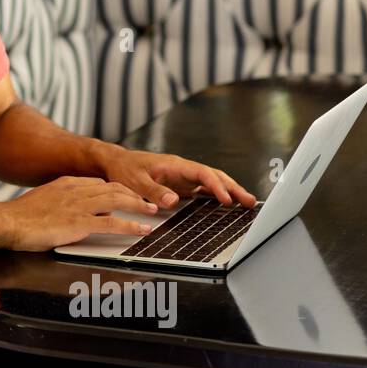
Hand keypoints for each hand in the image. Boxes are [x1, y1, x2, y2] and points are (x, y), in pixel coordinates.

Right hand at [4, 176, 160, 251]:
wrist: (7, 222)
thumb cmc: (21, 216)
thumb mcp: (45, 201)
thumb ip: (65, 204)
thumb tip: (81, 214)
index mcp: (67, 183)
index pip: (100, 183)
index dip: (119, 189)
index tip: (129, 195)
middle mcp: (76, 190)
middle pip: (114, 187)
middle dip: (134, 194)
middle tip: (149, 202)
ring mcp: (78, 206)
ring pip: (117, 201)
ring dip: (138, 206)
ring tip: (152, 212)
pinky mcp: (78, 223)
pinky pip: (111, 223)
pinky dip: (130, 226)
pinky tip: (141, 230)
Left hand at [96, 146, 256, 209]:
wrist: (116, 162)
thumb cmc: (124, 169)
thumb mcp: (134, 181)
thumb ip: (153, 191)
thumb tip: (173, 202)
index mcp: (175, 165)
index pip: (203, 174)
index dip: (216, 186)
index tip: (226, 199)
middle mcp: (183, 170)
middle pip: (214, 176)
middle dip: (233, 188)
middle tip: (250, 201)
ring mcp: (184, 177)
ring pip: (212, 182)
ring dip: (230, 191)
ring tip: (247, 203)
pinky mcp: (182, 185)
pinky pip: (204, 189)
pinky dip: (217, 195)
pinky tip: (227, 205)